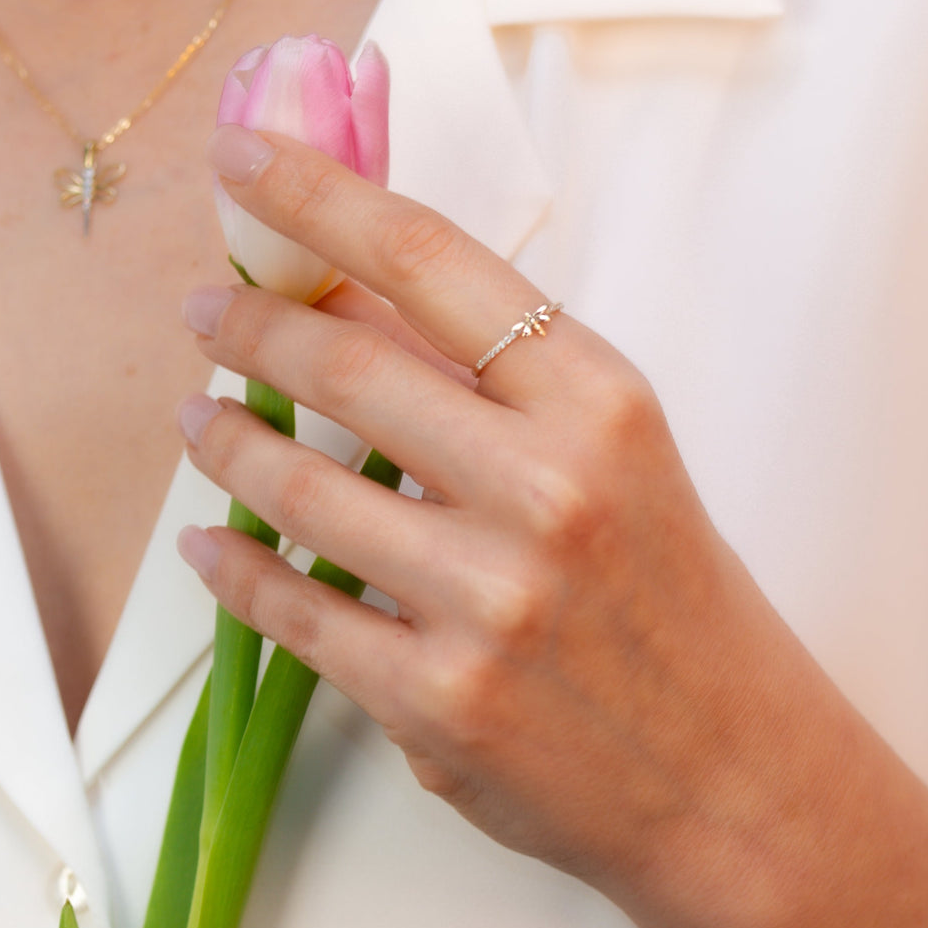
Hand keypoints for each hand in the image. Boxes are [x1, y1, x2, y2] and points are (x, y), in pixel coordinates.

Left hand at [177, 125, 927, 927]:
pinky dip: (232, 566)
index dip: (317, 193)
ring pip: (299, 488)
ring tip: (197, 416)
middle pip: (346, 363)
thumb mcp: (608, 449)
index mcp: (596, 398)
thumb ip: (488, 370)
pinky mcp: (437, 703)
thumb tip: (345, 294)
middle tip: (203, 314)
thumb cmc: (668, 588)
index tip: (243, 157)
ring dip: (224, 442)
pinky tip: (207, 540)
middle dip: (247, 325)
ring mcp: (487, 601)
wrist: (731, 770)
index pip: (429, 257)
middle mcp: (545, 488)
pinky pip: (294, 612)